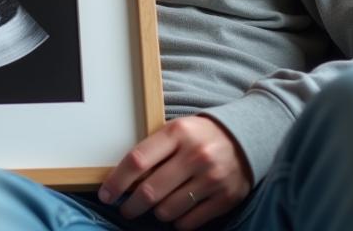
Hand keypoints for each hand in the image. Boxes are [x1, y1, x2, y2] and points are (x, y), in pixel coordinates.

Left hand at [98, 115, 252, 229]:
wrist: (245, 137)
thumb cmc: (199, 136)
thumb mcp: (176, 131)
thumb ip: (153, 151)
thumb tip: (123, 180)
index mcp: (178, 133)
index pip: (138, 161)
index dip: (117, 181)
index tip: (106, 194)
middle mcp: (196, 155)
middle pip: (150, 191)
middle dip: (131, 205)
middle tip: (126, 208)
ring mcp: (212, 178)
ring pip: (168, 210)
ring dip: (156, 213)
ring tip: (156, 206)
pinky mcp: (226, 198)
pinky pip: (189, 222)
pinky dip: (178, 221)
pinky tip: (177, 211)